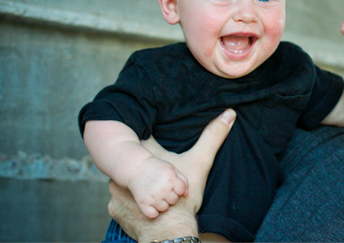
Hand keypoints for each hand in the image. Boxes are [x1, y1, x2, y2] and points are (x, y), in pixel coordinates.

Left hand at [108, 109, 235, 241]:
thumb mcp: (200, 163)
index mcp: (145, 156)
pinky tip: (141, 207)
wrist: (169, 231)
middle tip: (155, 175)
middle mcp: (124, 171)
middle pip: (131, 163)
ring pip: (124, 182)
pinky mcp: (113, 208)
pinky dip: (130, 204)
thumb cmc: (183, 199)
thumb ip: (213, 137)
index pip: (141, 141)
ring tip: (149, 192)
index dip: (148, 143)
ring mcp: (116, 190)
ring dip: (134, 186)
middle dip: (143, 168)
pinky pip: (120, 201)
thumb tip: (230, 113)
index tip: (152, 145)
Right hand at [127, 157, 187, 218]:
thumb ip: (183, 180)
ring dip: (161, 203)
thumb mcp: (171, 169)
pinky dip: (152, 211)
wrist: (136, 168)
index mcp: (171, 179)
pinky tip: (150, 203)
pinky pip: (153, 215)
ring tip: (155, 194)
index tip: (170, 184)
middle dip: (169, 195)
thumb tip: (186, 195)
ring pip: (164, 208)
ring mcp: (153, 197)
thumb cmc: (156, 168)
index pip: (181, 191)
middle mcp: (163, 189)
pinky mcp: (143, 203)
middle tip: (161, 188)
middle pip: (174, 200)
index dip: (176, 188)